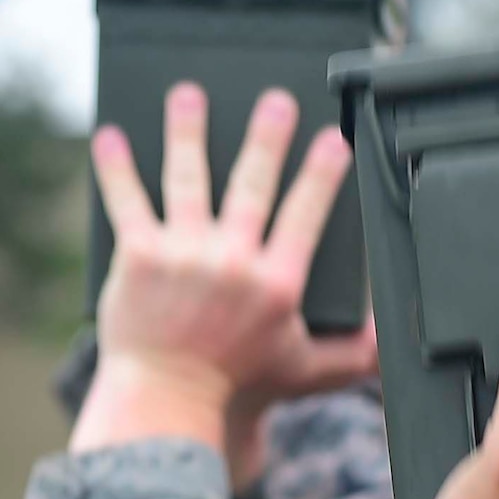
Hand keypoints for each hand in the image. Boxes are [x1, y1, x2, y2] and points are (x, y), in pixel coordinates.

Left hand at [72, 83, 378, 489]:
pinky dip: (117, 170)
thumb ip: (357, 355)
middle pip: (252, 184)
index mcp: (278, 284)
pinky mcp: (140, 258)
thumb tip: (390, 335)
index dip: (322, 175)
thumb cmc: (241, 386)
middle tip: (276, 101)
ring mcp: (183, 255)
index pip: (305, 215)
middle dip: (266, 138)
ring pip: (188, 180)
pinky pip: (128, 204)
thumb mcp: (311, 373)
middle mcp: (232, 262)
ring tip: (189, 96)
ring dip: (188, 132)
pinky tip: (109, 137)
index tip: (332, 140)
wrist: (170, 401)